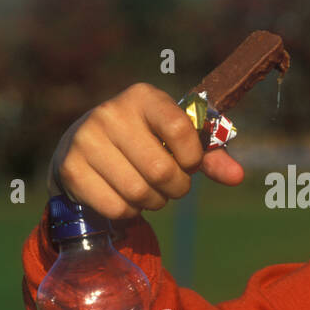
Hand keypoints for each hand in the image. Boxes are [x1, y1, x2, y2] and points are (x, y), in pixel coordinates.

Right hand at [47, 83, 244, 217]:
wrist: (82, 146)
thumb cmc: (143, 142)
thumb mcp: (175, 140)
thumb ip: (209, 156)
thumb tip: (238, 177)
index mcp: (142, 97)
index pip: (182, 129)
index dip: (194, 157)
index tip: (190, 163)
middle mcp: (110, 113)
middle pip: (162, 170)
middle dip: (176, 187)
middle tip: (172, 186)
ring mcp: (86, 140)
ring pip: (139, 192)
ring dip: (154, 202)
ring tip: (150, 191)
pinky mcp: (71, 169)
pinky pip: (116, 207)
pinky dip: (130, 212)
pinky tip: (125, 197)